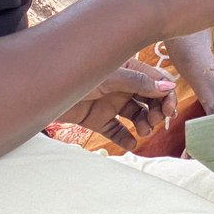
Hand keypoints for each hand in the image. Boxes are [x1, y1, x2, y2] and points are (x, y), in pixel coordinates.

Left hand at [59, 58, 177, 151]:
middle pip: (150, 99)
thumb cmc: (77, 73)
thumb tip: (168, 87)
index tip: (169, 111)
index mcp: (129, 69)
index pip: (157, 80)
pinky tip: (131, 144)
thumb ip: (139, 83)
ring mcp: (110, 103)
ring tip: (143, 131)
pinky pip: (117, 130)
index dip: (167, 95)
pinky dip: (126, 138)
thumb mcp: (111, 77)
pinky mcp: (98, 119)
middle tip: (155, 122)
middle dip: (157, 111)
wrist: (44, 90)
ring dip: (145, 124)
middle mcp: (123, 86)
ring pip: (137, 115)